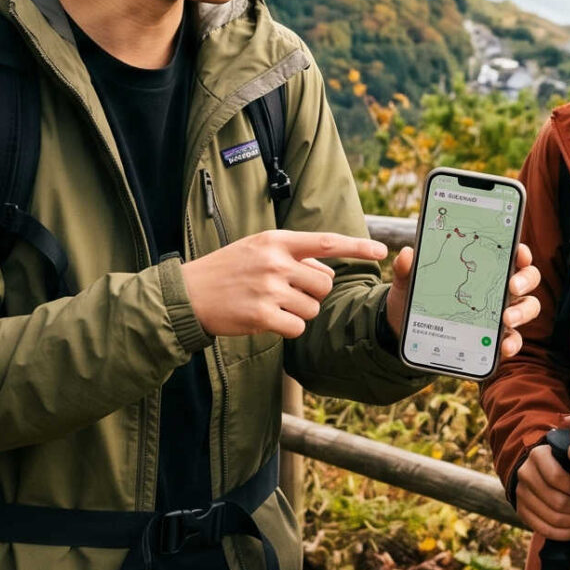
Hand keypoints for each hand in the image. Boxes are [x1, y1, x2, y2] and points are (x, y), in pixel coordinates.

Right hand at [182, 230, 387, 339]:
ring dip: (298, 313)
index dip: (357, 246)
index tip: (382, 249)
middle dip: (313, 294)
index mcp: (276, 241)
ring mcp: (269, 288)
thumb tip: (327, 271)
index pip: (326, 242)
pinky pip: (297, 327)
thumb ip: (292, 256)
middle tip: (287, 294)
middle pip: (324, 284)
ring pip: (312, 308)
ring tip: (271, 306)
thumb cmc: (226, 271)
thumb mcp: (257, 250)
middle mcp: (275, 262)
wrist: (188, 294)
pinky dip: (289, 329)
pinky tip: (268, 321)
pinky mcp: (262, 315)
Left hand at [384, 242, 544, 359]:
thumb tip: (407, 254)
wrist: (406, 330)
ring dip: (522, 312)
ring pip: (527, 307)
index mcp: (484, 266)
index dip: (519, 251)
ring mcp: (500, 313)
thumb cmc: (415, 298)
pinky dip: (512, 343)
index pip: (510, 253)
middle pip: (527, 278)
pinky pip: (513, 339)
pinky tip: (504, 347)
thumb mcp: (408, 283)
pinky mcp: (495, 338)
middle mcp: (499, 287)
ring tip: (507, 319)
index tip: (517, 252)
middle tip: (512, 286)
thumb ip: (408, 269)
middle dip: (524, 280)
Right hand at [516, 439, 569, 539]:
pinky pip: (543, 529)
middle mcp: (525, 473)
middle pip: (556, 501)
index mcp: (537, 455)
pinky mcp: (520, 510)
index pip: (557, 478)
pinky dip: (563, 534)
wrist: (541, 471)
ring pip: (551, 518)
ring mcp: (521, 493)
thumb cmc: (564, 464)